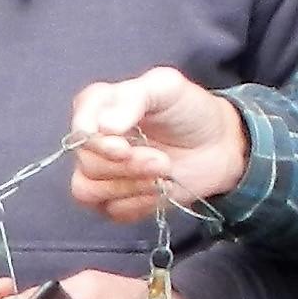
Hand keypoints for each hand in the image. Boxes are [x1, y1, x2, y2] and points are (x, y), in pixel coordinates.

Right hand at [68, 68, 246, 223]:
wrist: (219, 145)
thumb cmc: (190, 111)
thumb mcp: (167, 87)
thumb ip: (134, 98)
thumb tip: (104, 125)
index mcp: (99, 107)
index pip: (78, 126)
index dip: (94, 142)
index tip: (123, 147)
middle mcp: (95, 141)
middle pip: (86, 163)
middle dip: (126, 167)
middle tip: (162, 160)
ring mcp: (102, 172)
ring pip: (88, 191)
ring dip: (129, 187)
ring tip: (163, 174)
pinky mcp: (116, 199)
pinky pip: (111, 211)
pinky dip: (138, 204)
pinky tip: (160, 189)